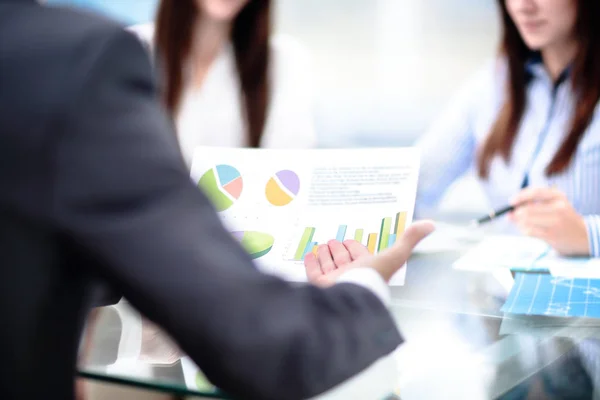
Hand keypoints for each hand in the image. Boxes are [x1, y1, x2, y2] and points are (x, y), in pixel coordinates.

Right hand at [304, 221, 434, 285]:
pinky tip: (310, 254)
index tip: (350, 240)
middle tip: (334, 242)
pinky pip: (313, 272)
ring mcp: (334, 280)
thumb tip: (432, 224)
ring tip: (322, 246)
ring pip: (329, 264)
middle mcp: (351, 274)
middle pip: (343, 259)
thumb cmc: (373, 276)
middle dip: (339, 250)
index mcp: (367, 268)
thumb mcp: (395, 254)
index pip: (359, 254)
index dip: (355, 247)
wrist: (352, 296)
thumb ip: (410, 239)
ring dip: (325, 254)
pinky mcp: (319, 285)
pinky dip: (311, 263)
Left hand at [509, 187, 588, 255]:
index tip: (511, 202)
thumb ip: (533, 204)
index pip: (535, 192)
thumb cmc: (563, 218)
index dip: (520, 196)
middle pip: (527, 209)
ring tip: (523, 224)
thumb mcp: (554, 204)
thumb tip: (509, 212)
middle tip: (512, 216)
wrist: (582, 236)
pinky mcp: (551, 235)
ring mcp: (555, 222)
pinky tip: (528, 230)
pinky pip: (528, 231)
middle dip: (516, 213)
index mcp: (558, 196)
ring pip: (525, 221)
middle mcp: (558, 208)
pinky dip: (523, 230)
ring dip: (519, 223)